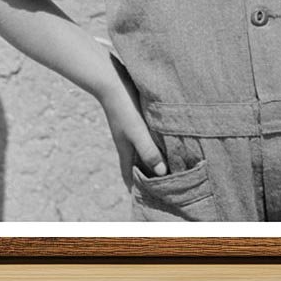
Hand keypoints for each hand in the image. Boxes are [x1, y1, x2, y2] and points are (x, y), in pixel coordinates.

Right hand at [99, 57, 166, 188]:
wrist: (111, 78)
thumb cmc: (123, 106)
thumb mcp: (137, 131)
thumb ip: (148, 151)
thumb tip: (162, 173)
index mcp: (126, 148)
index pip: (129, 175)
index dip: (135, 189)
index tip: (144, 202)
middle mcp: (128, 140)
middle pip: (137, 163)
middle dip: (147, 175)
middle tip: (163, 187)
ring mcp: (131, 128)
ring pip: (143, 148)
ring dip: (153, 157)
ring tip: (169, 164)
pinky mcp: (136, 115)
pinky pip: (147, 134)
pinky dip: (155, 141)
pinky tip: (165, 136)